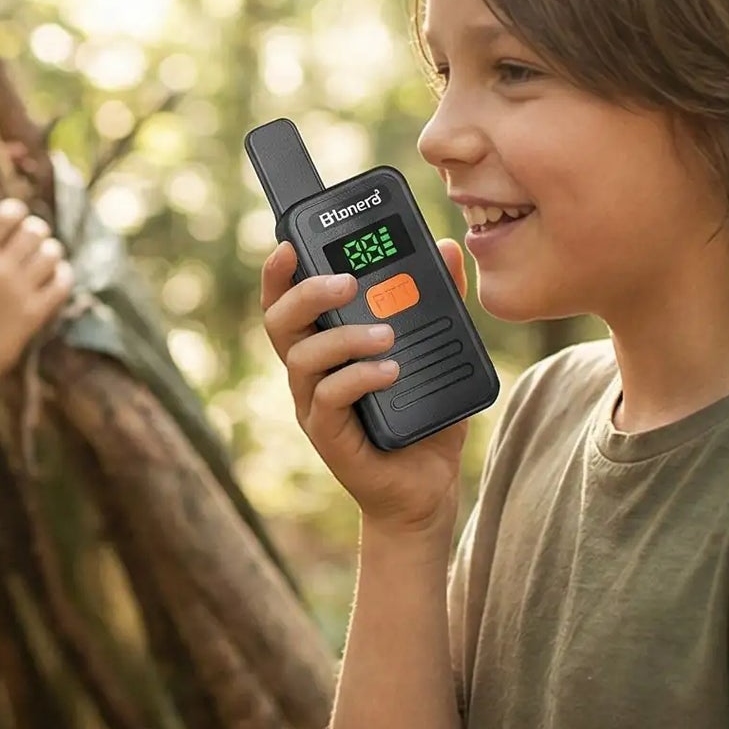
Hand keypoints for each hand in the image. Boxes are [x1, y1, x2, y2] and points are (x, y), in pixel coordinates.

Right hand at [0, 198, 72, 386]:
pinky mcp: (34, 314)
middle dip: (37, 231)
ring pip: (52, 254)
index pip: (4, 215)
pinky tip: (57, 276)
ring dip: (52, 252)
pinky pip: (62, 284)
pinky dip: (63, 275)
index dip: (15, 210)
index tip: (18, 215)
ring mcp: (19, 293)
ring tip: (48, 257)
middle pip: (34, 231)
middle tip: (36, 238)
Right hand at [261, 239, 472, 529]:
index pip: (287, 299)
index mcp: (324, 345)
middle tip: (348, 281)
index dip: (280, 271)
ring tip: (388, 335)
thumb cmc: (421, 416)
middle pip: (279, 321)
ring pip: (301, 358)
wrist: (427, 488)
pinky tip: (390, 371)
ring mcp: (314, 405)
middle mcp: (310, 372)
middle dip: (306, 293)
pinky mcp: (328, 436)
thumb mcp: (435, 350)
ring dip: (344, 337)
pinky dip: (358, 378)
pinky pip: (329, 398)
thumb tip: (448, 248)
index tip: (292, 240)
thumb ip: (439, 300)